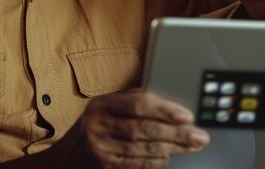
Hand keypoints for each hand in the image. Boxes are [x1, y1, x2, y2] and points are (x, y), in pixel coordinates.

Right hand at [69, 88, 209, 167]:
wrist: (65, 158)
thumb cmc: (94, 127)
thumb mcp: (106, 107)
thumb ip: (133, 102)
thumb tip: (171, 106)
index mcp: (102, 104)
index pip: (139, 105)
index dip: (166, 110)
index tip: (188, 116)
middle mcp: (98, 126)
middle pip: (145, 130)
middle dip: (177, 134)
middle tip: (199, 136)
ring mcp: (100, 149)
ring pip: (144, 150)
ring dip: (172, 150)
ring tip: (191, 147)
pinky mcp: (105, 167)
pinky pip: (137, 165)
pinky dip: (157, 163)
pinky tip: (170, 158)